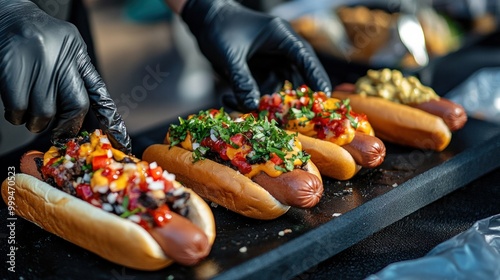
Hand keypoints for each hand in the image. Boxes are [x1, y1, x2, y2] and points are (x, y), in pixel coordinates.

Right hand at [0, 0, 130, 152]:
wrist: (7, 15)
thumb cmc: (36, 38)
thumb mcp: (67, 50)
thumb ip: (76, 78)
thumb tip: (80, 117)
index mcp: (77, 54)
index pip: (99, 93)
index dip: (111, 120)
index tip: (121, 140)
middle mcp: (62, 57)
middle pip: (76, 106)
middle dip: (67, 125)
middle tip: (58, 131)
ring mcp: (38, 62)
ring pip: (45, 112)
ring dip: (36, 121)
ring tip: (30, 112)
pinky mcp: (13, 68)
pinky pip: (19, 108)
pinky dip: (17, 115)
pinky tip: (16, 107)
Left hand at [180, 0, 331, 111]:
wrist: (203, 22)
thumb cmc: (219, 29)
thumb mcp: (230, 55)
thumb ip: (242, 79)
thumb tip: (251, 106)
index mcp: (281, 36)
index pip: (304, 57)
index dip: (316, 75)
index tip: (325, 93)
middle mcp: (280, 50)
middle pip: (295, 76)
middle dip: (288, 97)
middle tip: (285, 116)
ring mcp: (270, 62)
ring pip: (275, 88)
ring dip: (259, 101)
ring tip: (233, 102)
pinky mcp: (258, 72)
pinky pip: (259, 91)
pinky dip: (246, 98)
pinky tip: (226, 98)